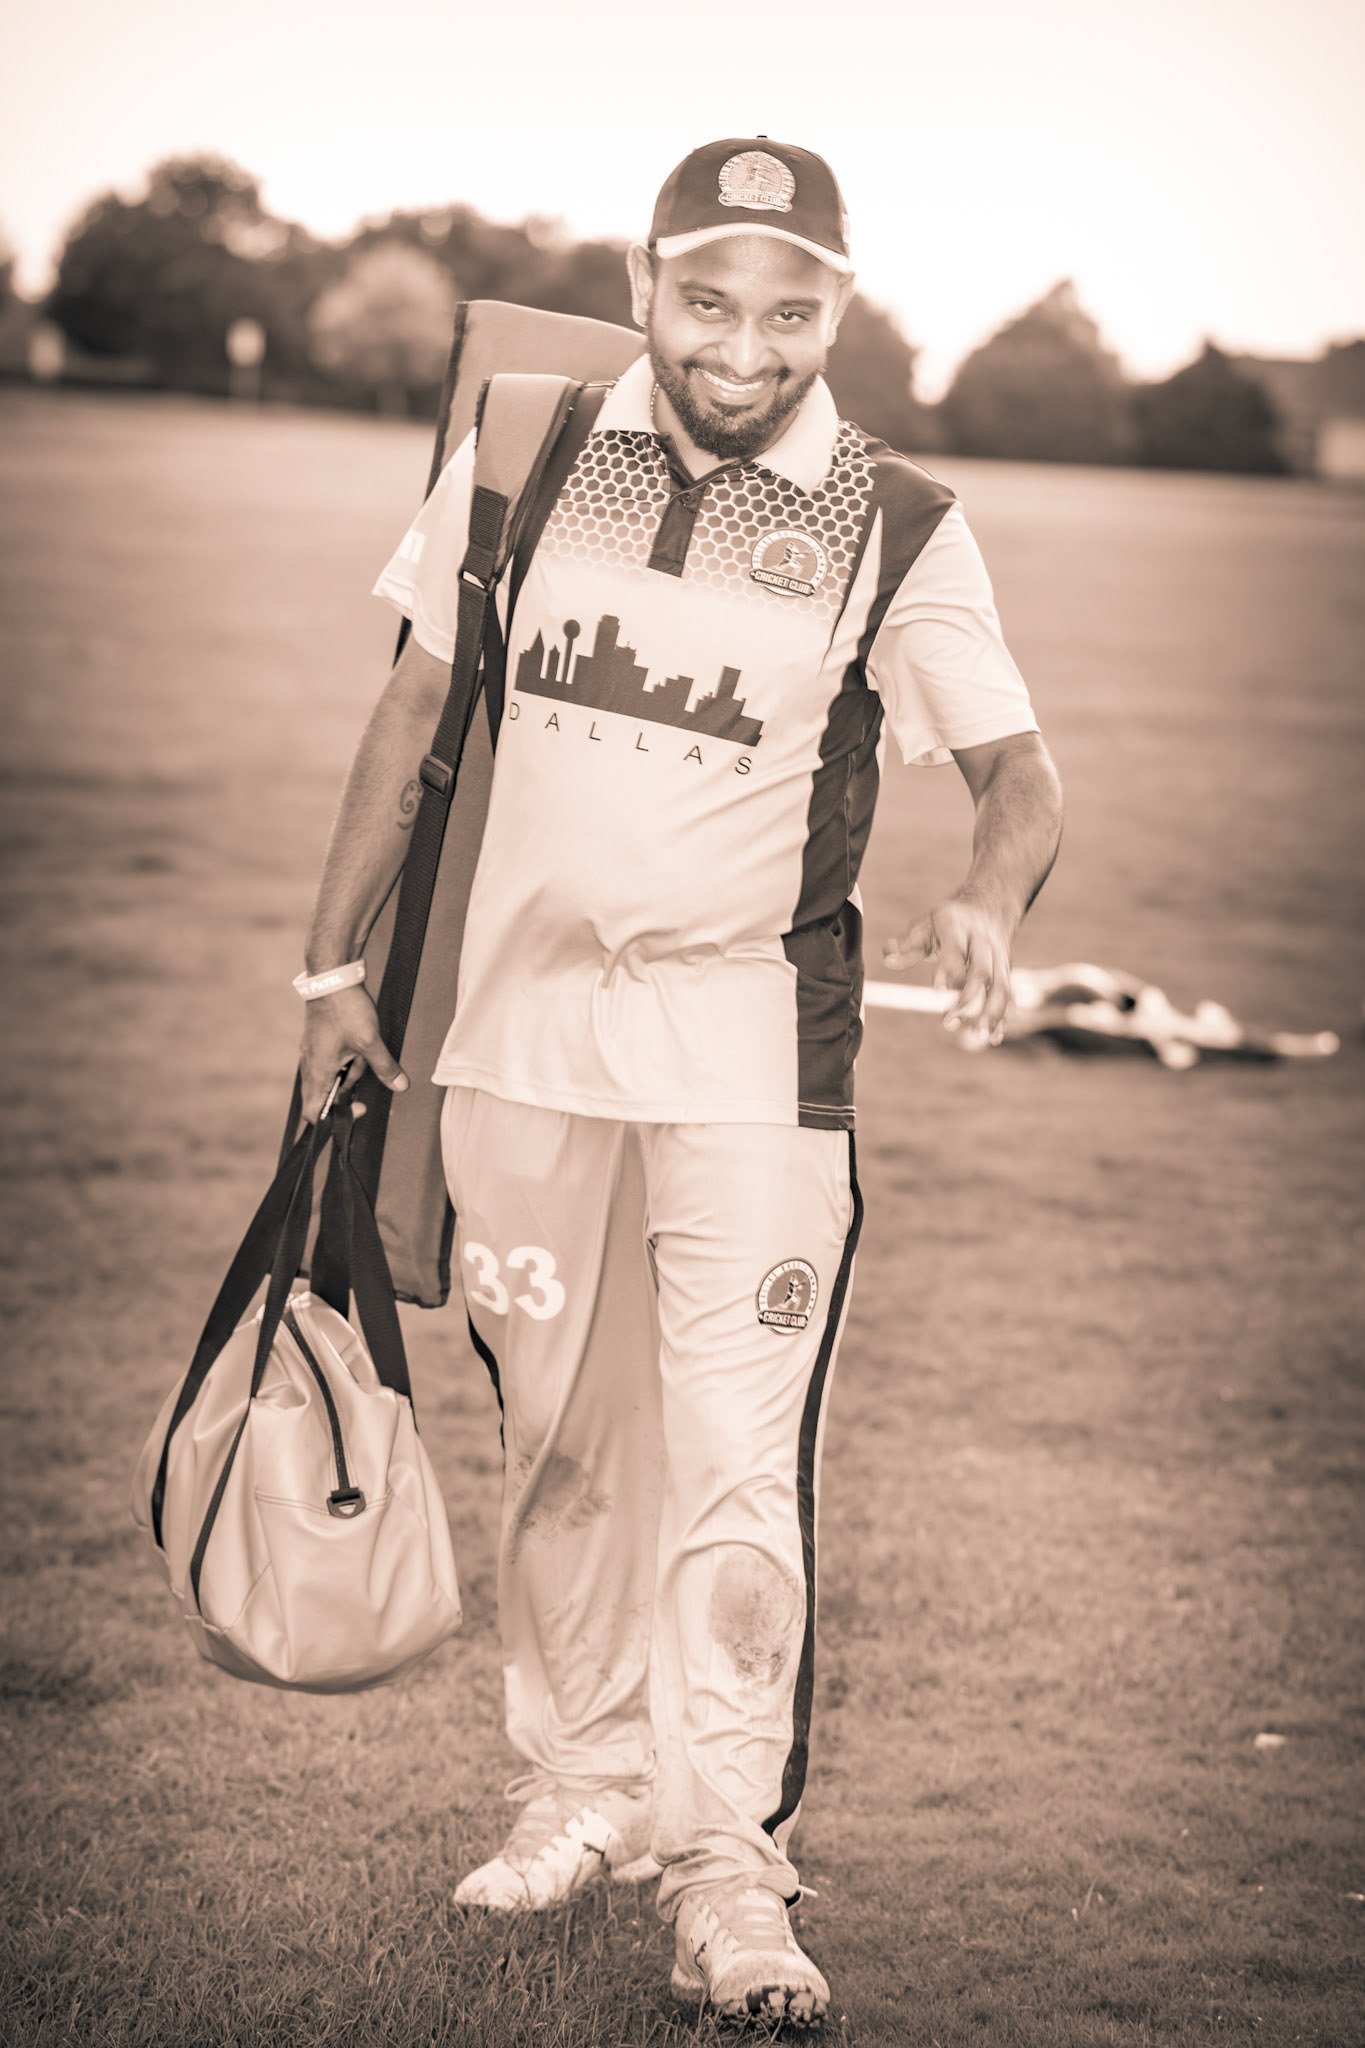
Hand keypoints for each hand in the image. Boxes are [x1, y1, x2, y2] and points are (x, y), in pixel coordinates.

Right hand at [299, 984, 407, 1120]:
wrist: (330, 978)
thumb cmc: (345, 1009)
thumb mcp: (370, 1041)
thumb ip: (384, 1067)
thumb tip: (400, 1086)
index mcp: (318, 1072)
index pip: (314, 1113)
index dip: (335, 1119)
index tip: (359, 1108)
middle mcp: (309, 1065)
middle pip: (325, 1094)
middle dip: (349, 1088)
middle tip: (365, 1070)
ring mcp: (311, 1052)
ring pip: (331, 1074)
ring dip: (350, 1069)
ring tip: (363, 1050)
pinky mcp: (316, 1041)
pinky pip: (331, 1059)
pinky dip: (346, 1057)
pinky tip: (358, 1043)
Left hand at [883, 896, 1013, 1049]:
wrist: (989, 907)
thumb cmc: (948, 921)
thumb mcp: (925, 925)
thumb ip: (908, 946)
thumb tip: (888, 960)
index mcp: (959, 929)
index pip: (957, 952)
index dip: (950, 971)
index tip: (938, 992)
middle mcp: (983, 944)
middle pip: (982, 973)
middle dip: (968, 999)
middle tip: (949, 1023)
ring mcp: (998, 958)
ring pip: (1002, 986)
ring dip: (992, 1013)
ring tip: (979, 1036)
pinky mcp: (1006, 971)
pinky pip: (1009, 995)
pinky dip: (1004, 1017)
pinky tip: (994, 1037)